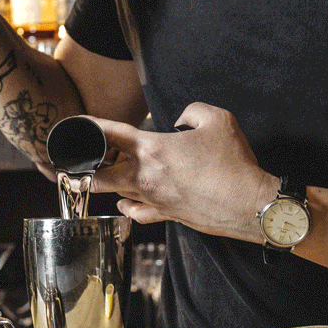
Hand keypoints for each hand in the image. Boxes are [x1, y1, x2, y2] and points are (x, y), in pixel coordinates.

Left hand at [90, 102, 278, 240]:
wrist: (248, 204)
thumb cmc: (233, 162)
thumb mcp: (218, 119)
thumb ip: (192, 111)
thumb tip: (181, 121)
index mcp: (153, 149)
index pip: (110, 134)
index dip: (91, 127)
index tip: (80, 125)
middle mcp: (146, 177)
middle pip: (101, 176)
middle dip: (91, 168)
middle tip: (93, 158)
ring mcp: (154, 200)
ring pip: (118, 194)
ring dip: (112, 184)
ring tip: (113, 173)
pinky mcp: (167, 216)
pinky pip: (137, 214)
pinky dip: (128, 207)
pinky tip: (128, 202)